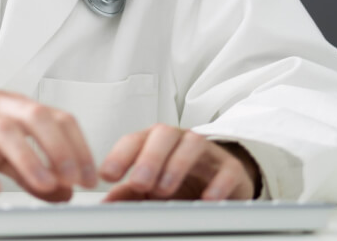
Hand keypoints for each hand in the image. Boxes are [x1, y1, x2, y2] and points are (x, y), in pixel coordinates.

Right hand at [0, 75, 99, 201]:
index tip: (90, 176)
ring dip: (28, 157)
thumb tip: (63, 192)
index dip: (78, 146)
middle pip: (35, 116)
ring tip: (43, 183)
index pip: (56, 117)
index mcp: (14, 106)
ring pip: (2, 129)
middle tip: (75, 178)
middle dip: (60, 147)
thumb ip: (28, 170)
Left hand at [98, 124, 259, 200]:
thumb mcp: (151, 188)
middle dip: (149, 157)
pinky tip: (206, 198)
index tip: (108, 175)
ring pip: (193, 144)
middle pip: (163, 134)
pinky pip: (227, 169)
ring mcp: (207, 152)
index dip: (120, 155)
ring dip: (177, 165)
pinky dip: (217, 184)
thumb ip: (128, 194)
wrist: (221, 181)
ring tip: (164, 190)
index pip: (135, 139)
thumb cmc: (181, 180)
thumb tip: (106, 203)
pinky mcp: (231, 168)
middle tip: (139, 183)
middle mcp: (179, 141)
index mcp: (154, 142)